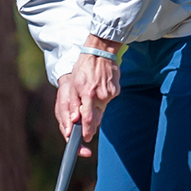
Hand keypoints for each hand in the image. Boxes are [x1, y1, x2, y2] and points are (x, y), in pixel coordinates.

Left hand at [56, 40, 122, 156]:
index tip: (86, 138)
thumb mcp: (74, 85)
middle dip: (91, 121)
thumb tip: (74, 120)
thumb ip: (74, 104)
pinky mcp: (116, 91)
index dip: (87, 131)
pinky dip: (103, 98)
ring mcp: (110, 93)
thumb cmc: (84, 68)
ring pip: (102, 109)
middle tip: (87, 123)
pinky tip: (99, 87)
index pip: (89, 119)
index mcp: (88, 94)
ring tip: (91, 93)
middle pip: (97, 116)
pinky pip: (108, 100)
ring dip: (96, 107)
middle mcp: (101, 96)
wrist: (100, 52)